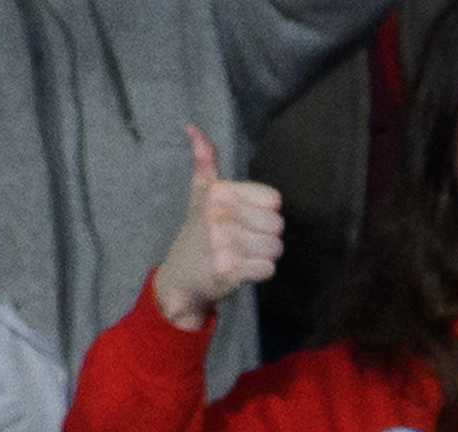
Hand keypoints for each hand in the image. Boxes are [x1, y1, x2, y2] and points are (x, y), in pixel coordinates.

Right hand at [152, 124, 282, 332]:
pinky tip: (240, 271)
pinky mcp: (228, 270)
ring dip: (262, 256)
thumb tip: (193, 127)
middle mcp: (219, 215)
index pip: (274, 201)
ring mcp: (223, 243)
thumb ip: (204, 162)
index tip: (242, 220)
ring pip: (275, 248)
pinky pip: (268, 269)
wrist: (180, 278)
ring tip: (240, 256)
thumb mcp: (200, 195)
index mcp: (218, 193)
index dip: (263, 213)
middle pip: (277, 225)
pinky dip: (258, 273)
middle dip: (265, 237)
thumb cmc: (197, 234)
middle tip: (241, 242)